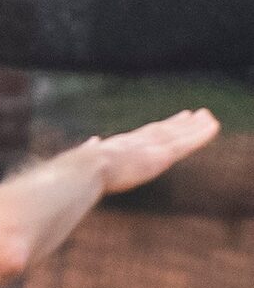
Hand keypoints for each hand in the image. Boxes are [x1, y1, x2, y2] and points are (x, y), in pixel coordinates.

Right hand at [92, 109, 219, 194]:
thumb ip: (89, 150)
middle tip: (196, 114)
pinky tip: (213, 127)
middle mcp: (136, 143)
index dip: (157, 129)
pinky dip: (201, 135)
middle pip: (162, 130)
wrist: (81, 172)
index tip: (169, 122)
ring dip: (195, 126)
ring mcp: (149, 149)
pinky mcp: (160, 157)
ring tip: (209, 116)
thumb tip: (92, 140)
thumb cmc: (75, 173)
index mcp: (117, 148)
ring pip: (177, 134)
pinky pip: (186, 144)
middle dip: (179, 124)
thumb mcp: (82, 161)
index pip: (142, 136)